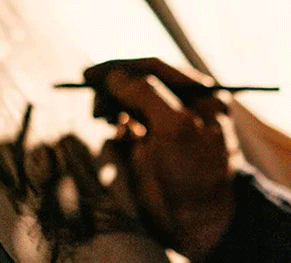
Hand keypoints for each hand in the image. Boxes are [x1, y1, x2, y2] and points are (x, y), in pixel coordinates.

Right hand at [84, 58, 236, 260]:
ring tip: (102, 118)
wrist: (201, 221)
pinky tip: (116, 137)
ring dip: (113, 108)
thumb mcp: (174, 125)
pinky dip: (117, 130)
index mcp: (200, 94)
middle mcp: (184, 106)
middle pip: (140, 85)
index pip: (155, 68)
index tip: (90, 74)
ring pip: (131, 106)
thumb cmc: (196, 171)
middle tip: (94, 103)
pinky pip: (127, 131)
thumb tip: (115, 75)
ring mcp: (167, 129)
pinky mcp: (151, 151)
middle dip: (114, 90)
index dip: (121, 68)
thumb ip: (145, 93)